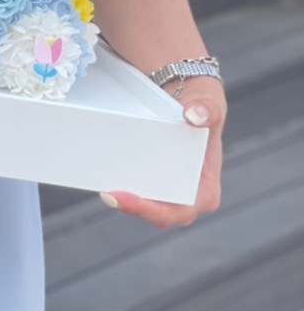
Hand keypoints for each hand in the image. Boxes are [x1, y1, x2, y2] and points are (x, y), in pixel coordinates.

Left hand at [99, 75, 225, 227]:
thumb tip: (194, 115)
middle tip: (106, 193)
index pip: (179, 211)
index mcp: (205, 188)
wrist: (184, 95)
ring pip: (145, 206)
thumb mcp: (208, 99)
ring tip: (102, 188)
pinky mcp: (155, 182)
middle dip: (132, 208)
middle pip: (157, 215)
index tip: (123, 197)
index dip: (151, 210)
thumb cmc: (200, 102)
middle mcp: (189, 196)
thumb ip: (207, 107)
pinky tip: (102, 180)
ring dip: (124, 201)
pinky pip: (137, 193)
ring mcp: (171, 191)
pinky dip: (122, 189)